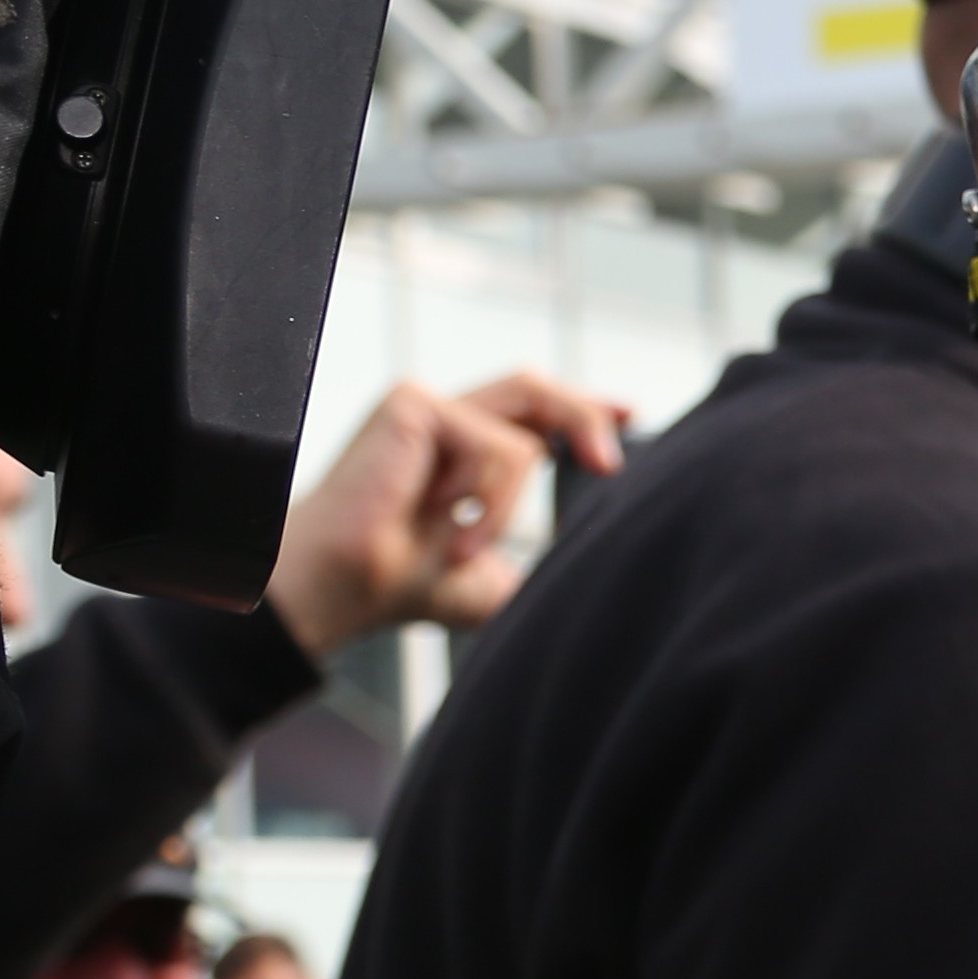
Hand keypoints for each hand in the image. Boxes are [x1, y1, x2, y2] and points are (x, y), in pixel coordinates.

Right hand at [264, 371, 629, 655]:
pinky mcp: (412, 404)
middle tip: (610, 467)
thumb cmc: (403, 585)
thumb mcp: (493, 579)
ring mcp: (426, 408)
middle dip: (586, 418)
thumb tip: (599, 575)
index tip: (631, 414)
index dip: (585, 408)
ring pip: (523, 434)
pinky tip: (442, 525)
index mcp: (463, 451)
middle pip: (536, 389)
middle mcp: (444, 421)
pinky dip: (488, 498)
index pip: (534, 411)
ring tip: (464, 549)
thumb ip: (537, 566)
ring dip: (508, 507)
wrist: (346, 589)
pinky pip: (498, 445)